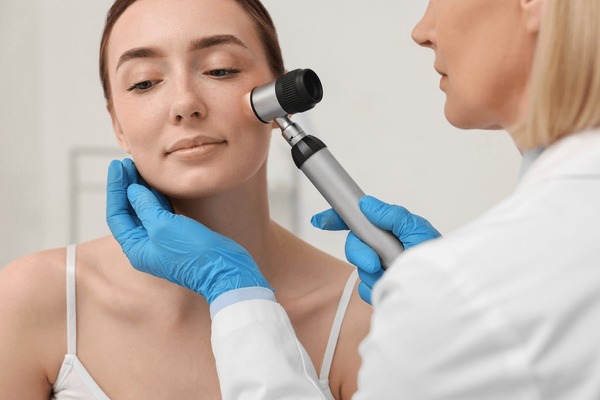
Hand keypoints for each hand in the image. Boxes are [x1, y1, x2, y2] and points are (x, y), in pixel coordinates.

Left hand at [106, 159, 271, 304]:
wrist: (225, 269)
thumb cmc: (193, 253)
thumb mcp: (163, 226)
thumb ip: (145, 206)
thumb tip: (133, 190)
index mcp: (136, 248)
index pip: (117, 214)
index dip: (116, 188)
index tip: (118, 166)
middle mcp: (147, 245)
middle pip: (130, 211)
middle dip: (127, 187)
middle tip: (127, 163)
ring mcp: (163, 240)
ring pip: (146, 210)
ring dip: (142, 189)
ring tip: (139, 168)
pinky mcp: (179, 234)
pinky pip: (162, 212)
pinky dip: (158, 197)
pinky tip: (157, 183)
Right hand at [311, 195, 440, 303]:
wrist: (446, 297)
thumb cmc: (440, 262)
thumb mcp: (419, 231)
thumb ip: (393, 216)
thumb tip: (366, 205)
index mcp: (391, 231)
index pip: (359, 221)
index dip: (337, 218)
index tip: (321, 220)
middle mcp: (384, 249)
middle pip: (353, 244)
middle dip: (360, 253)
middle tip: (375, 262)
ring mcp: (382, 270)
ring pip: (358, 268)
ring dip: (372, 274)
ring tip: (393, 277)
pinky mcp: (381, 291)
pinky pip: (364, 289)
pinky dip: (375, 290)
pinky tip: (390, 290)